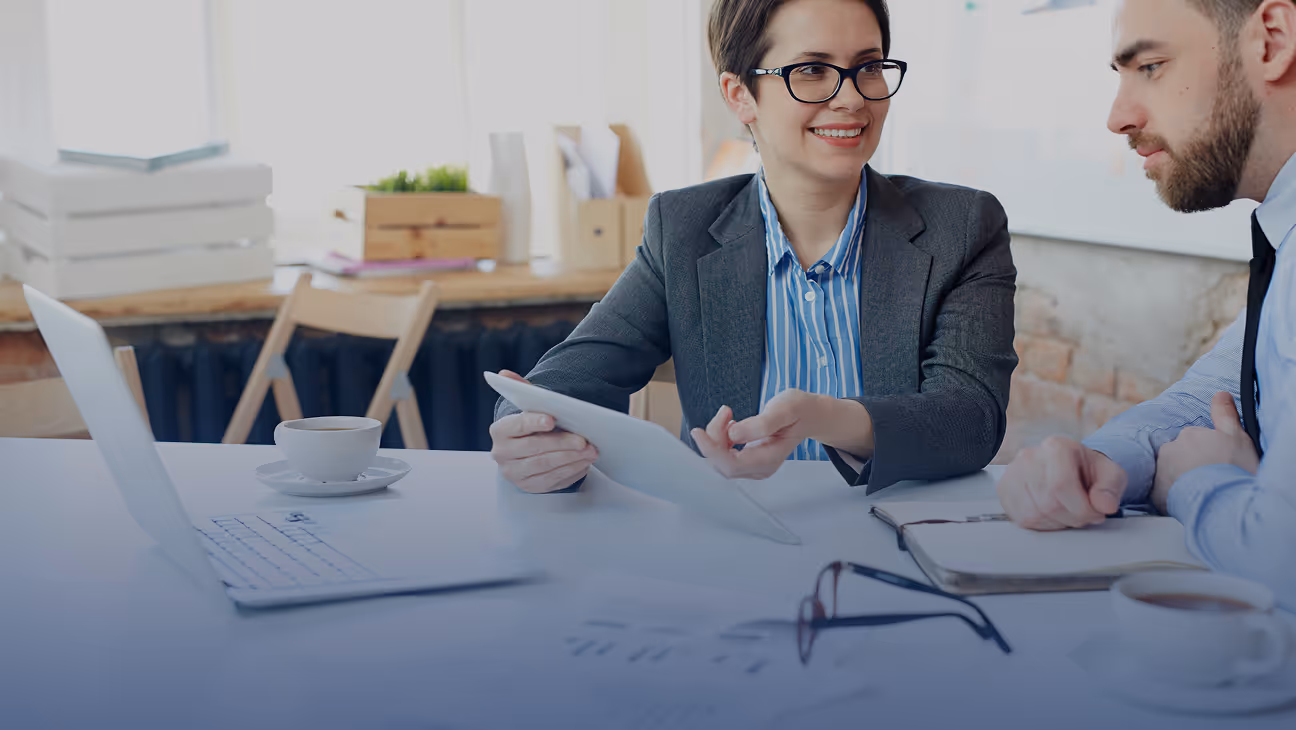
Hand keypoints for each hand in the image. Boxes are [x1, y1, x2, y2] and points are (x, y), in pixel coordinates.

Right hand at [488, 370, 597, 492]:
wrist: (527, 450)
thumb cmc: (531, 425)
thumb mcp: (528, 407)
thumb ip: (521, 390)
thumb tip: (504, 375)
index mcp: (500, 430)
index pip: (517, 425)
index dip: (534, 422)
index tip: (552, 419)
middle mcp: (502, 453)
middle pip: (535, 448)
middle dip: (562, 443)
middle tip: (583, 440)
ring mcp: (514, 473)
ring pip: (546, 466)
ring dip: (571, 458)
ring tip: (590, 451)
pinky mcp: (529, 486)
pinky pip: (552, 480)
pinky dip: (571, 471)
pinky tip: (584, 463)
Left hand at [691, 390, 822, 479]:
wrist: (807, 415)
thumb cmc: (798, 410)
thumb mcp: (785, 409)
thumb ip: (761, 423)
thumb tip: (734, 435)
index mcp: (770, 459)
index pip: (731, 464)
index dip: (712, 450)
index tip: (698, 432)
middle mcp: (760, 469)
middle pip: (722, 463)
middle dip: (715, 437)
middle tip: (726, 412)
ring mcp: (753, 467)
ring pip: (720, 459)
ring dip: (717, 435)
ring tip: (729, 414)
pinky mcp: (746, 461)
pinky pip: (723, 454)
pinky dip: (719, 437)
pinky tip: (729, 423)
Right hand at [997, 436, 1127, 529]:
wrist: (1069, 467)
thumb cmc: (1087, 471)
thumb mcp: (1110, 474)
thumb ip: (1111, 488)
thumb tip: (1104, 505)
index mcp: (1057, 447)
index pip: (1061, 484)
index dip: (1081, 508)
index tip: (1095, 513)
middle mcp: (1030, 457)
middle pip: (1048, 503)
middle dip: (1072, 518)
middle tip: (1083, 514)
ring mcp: (1013, 474)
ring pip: (1035, 513)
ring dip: (1057, 522)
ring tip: (1068, 512)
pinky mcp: (1005, 490)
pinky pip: (1022, 519)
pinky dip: (1042, 524)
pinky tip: (1052, 514)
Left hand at [1151, 392, 1259, 512]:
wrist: (1224, 501)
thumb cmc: (1234, 468)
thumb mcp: (1236, 436)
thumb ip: (1225, 414)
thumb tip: (1220, 394)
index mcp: (1188, 434)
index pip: (1194, 440)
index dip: (1209, 453)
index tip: (1218, 464)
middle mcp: (1169, 450)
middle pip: (1180, 456)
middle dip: (1191, 465)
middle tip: (1210, 479)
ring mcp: (1160, 471)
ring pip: (1169, 473)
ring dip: (1180, 480)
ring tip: (1201, 492)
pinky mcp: (1155, 494)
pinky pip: (1163, 493)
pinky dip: (1172, 496)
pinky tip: (1189, 501)